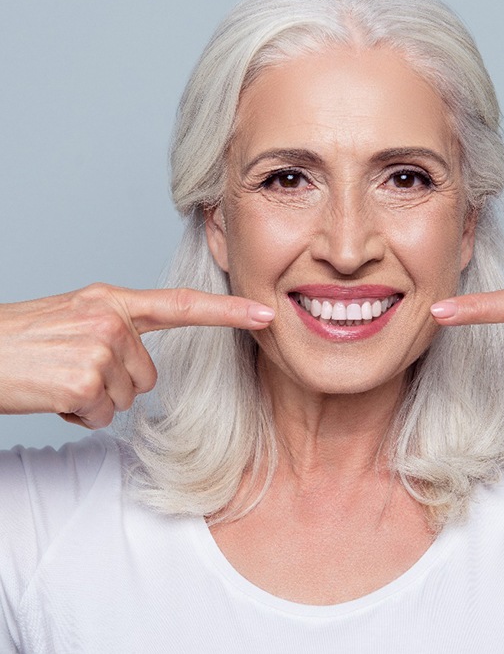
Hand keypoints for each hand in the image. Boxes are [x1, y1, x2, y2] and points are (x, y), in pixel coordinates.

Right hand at [0, 283, 273, 427]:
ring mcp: (99, 349)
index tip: (265, 314)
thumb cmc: (23, 340)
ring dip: (93, 399)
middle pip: (149, 375)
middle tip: (72, 368)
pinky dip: (76, 415)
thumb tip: (144, 365)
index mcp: (111, 301)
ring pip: (126, 398)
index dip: (228, 311)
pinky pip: (100, 416)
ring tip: (58, 377)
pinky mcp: (84, 381)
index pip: (182, 304)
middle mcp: (111, 319)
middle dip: (115, 383)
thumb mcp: (74, 316)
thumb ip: (118, 327)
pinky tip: (52, 394)